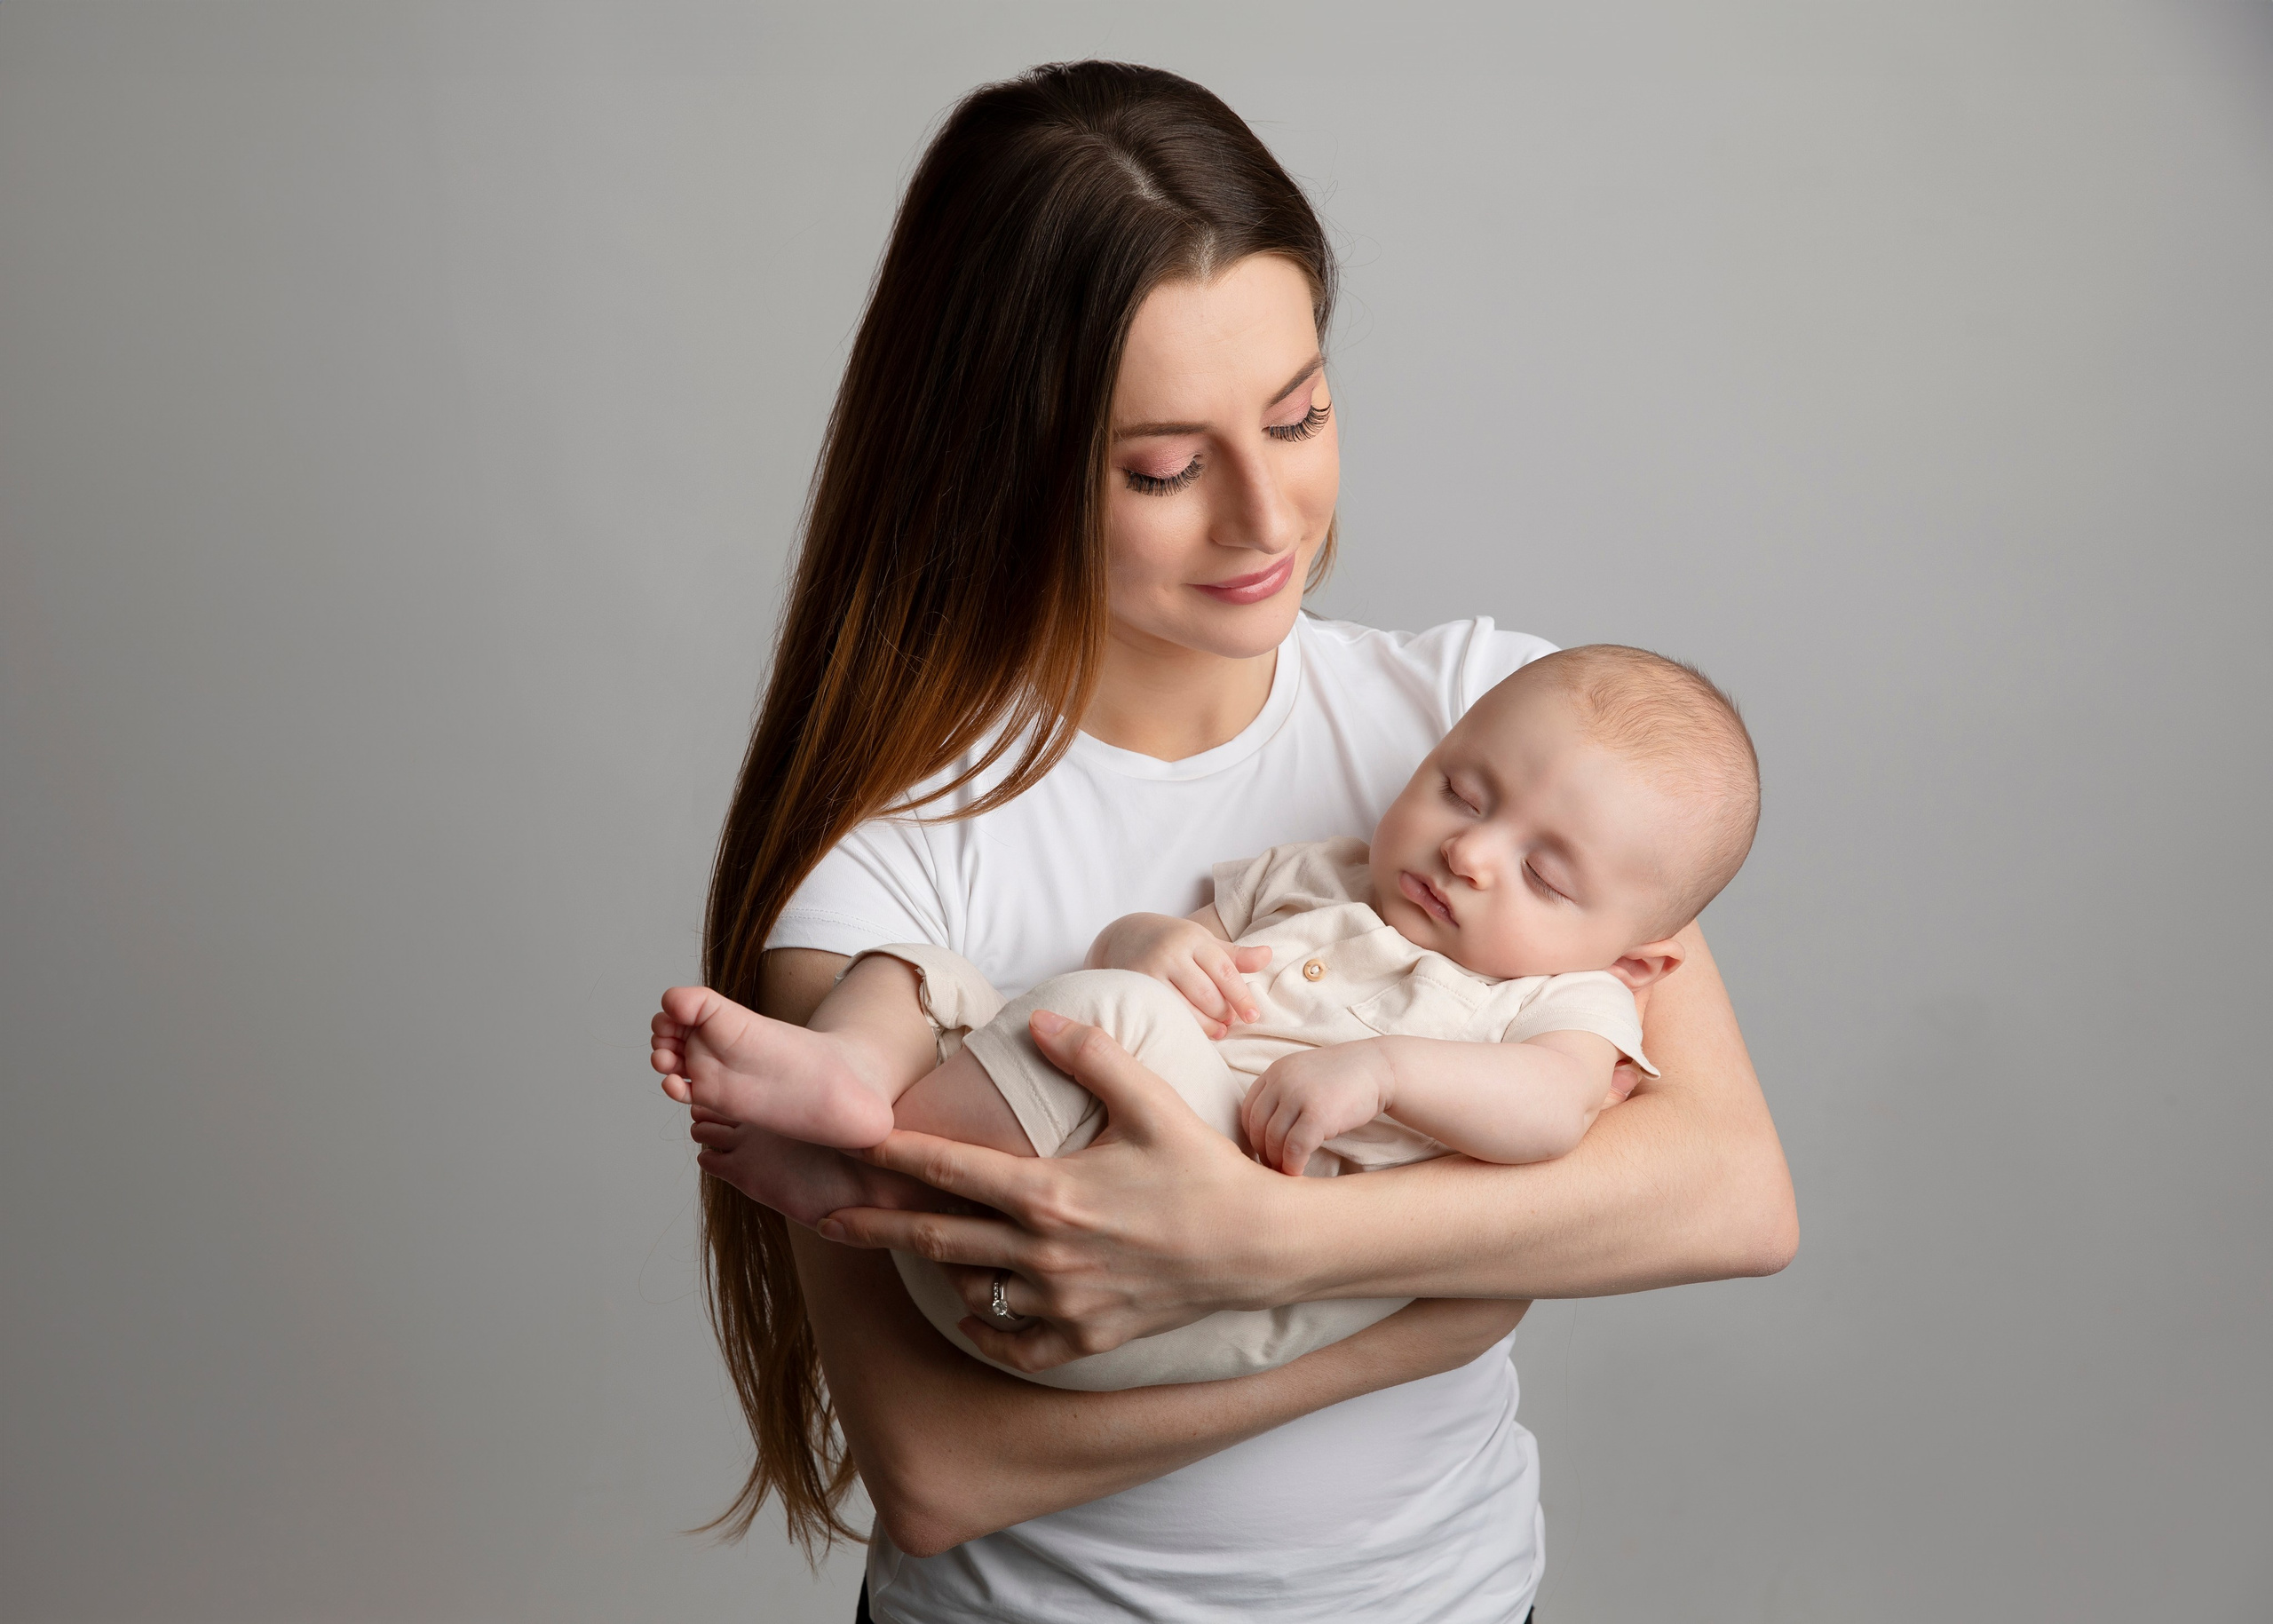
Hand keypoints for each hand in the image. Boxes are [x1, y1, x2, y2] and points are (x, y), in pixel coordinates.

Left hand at [813, 1008, 1306, 1371]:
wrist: (1258, 1247)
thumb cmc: (1204, 1171)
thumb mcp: (1151, 1102)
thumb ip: (1092, 1056)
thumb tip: (1038, 1023)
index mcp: (1049, 1192)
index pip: (949, 1170)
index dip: (893, 1155)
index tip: (851, 1144)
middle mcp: (1043, 1252)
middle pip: (935, 1239)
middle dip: (874, 1226)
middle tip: (825, 1220)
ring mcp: (1061, 1302)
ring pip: (972, 1288)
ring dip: (940, 1268)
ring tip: (912, 1250)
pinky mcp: (1085, 1337)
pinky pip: (1016, 1343)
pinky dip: (990, 1328)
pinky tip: (975, 1309)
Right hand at [1086, 913, 1269, 1038]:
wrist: (1125, 937)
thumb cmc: (1175, 943)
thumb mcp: (1205, 943)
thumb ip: (1236, 956)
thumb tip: (1268, 955)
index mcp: (1193, 939)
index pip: (1224, 970)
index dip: (1241, 997)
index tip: (1253, 1016)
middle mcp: (1171, 953)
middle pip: (1206, 993)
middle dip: (1223, 1012)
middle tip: (1229, 1022)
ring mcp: (1149, 972)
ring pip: (1185, 1007)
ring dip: (1206, 1024)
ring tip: (1217, 1030)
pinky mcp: (1135, 989)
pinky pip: (1164, 1014)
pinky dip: (1183, 1026)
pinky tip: (1192, 1031)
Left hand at [1240, 1043, 1393, 1175]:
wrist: (1379, 1068)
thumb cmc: (1343, 1078)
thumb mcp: (1304, 1075)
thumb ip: (1282, 1094)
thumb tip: (1264, 1132)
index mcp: (1276, 1071)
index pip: (1248, 1109)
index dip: (1251, 1135)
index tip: (1262, 1150)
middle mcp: (1282, 1081)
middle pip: (1257, 1126)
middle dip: (1262, 1151)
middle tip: (1272, 1167)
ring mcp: (1299, 1096)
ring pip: (1274, 1140)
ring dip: (1277, 1161)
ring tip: (1285, 1172)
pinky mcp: (1318, 1115)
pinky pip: (1295, 1148)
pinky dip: (1293, 1165)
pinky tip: (1298, 1171)